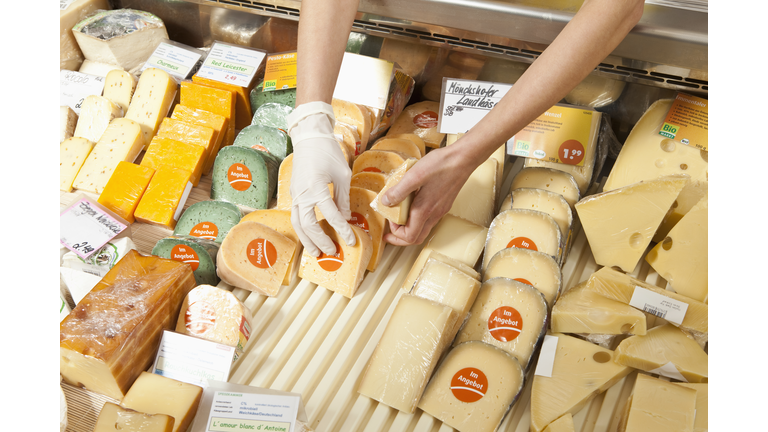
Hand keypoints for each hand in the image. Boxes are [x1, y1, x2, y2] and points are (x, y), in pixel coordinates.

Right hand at [288, 102, 355, 256]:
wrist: (309, 138)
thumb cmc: (328, 152)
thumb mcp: (342, 174)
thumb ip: (343, 198)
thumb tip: (346, 218)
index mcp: (316, 188)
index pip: (330, 215)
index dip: (341, 229)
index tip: (350, 240)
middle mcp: (302, 194)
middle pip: (308, 224)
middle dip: (320, 240)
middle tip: (332, 251)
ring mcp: (295, 194)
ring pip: (297, 223)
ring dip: (306, 239)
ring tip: (316, 252)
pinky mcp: (293, 193)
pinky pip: (296, 216)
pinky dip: (302, 229)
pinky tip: (309, 236)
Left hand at [381, 144, 472, 245]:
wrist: (463, 158)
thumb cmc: (441, 165)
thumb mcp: (414, 176)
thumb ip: (398, 191)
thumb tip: (385, 202)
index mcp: (424, 210)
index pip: (409, 237)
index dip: (396, 235)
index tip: (389, 222)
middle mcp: (434, 214)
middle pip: (417, 238)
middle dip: (401, 237)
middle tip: (390, 230)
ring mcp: (440, 210)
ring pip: (423, 229)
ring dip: (409, 227)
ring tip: (399, 215)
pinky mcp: (444, 204)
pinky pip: (429, 218)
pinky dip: (417, 218)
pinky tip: (412, 203)